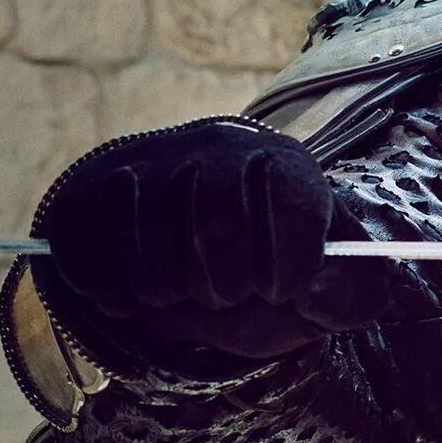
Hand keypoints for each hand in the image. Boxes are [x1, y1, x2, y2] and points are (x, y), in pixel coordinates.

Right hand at [37, 121, 382, 363]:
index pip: (288, 215)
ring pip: (148, 255)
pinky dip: (114, 295)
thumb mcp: (325, 284)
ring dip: (167, 295)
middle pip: (214, 235)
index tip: (279, 289)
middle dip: (225, 289)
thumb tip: (316, 290)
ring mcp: (147, 164)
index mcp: (284, 164)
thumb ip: (353, 292)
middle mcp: (215, 148)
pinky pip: (90, 261)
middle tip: (228, 293)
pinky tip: (138, 291)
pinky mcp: (88, 191)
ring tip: (185, 290)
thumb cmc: (270, 265)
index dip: (286, 273)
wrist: (191, 243)